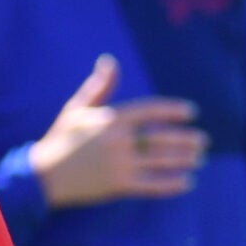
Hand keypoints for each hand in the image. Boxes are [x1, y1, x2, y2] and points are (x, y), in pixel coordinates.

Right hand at [29, 55, 206, 208]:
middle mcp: (117, 140)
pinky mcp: (118, 185)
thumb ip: (98, 86)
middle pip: (161, 137)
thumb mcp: (75, 109)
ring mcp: (119, 163)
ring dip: (184, 159)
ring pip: (161, 160)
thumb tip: (110, 61)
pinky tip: (187, 182)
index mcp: (109, 119)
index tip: (191, 112)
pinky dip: (172, 184)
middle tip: (203, 140)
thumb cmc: (60, 139)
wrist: (42, 176)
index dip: (172, 110)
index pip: (149, 111)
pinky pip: (152, 184)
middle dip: (186, 139)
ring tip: (199, 158)